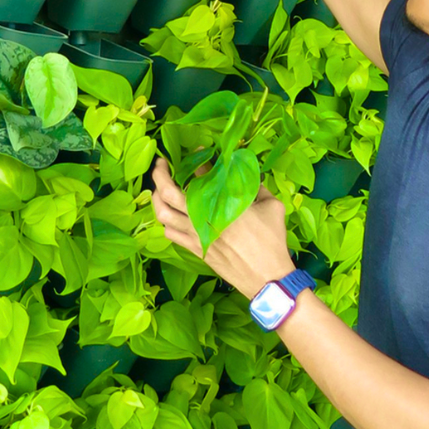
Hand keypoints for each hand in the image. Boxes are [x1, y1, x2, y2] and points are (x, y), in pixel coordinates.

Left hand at [150, 157, 294, 299]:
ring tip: (159, 188)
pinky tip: (169, 215)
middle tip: (161, 163)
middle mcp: (203, 218)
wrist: (266, 278)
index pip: (200, 175)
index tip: (198, 151)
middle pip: (168, 193)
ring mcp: (195, 236)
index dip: (197, 159)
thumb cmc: (272, 241)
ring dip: (156, 198)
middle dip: (160, 174)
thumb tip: (247, 174)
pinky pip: (169, 234)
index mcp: (223, 203)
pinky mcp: (195, 250)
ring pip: (162, 215)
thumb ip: (258, 187)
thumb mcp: (273, 206)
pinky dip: (165, 221)